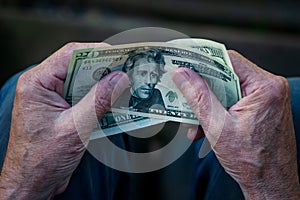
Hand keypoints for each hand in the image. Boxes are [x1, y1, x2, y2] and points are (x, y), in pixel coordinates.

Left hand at [0, 43, 128, 198]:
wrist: (31, 184)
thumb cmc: (40, 160)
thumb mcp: (74, 128)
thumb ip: (98, 101)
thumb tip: (119, 78)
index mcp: (38, 83)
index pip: (71, 55)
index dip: (98, 51)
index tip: (121, 54)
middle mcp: (44, 86)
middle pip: (79, 66)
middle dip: (104, 69)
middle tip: (127, 71)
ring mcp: (53, 98)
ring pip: (84, 81)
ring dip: (103, 85)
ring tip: (125, 87)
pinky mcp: (62, 109)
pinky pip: (84, 96)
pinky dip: (99, 98)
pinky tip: (114, 102)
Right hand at [173, 50, 299, 198]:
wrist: (271, 184)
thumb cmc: (252, 161)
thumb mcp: (217, 126)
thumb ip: (199, 97)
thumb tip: (183, 74)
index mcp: (265, 87)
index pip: (229, 60)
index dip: (204, 61)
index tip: (185, 63)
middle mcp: (270, 89)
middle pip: (228, 76)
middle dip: (204, 91)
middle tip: (186, 96)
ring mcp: (268, 99)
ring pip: (229, 90)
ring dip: (209, 105)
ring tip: (196, 123)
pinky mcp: (263, 108)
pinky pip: (235, 101)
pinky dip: (219, 112)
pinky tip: (207, 128)